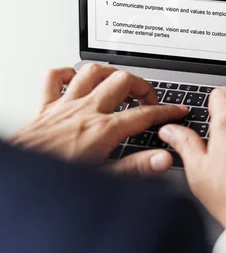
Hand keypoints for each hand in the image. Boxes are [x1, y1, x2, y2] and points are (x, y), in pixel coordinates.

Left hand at [10, 64, 188, 176]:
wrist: (21, 176)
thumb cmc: (56, 180)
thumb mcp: (104, 180)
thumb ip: (137, 168)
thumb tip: (163, 159)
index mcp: (103, 130)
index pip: (144, 115)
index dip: (167, 111)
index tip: (177, 110)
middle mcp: (86, 111)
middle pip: (122, 82)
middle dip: (142, 86)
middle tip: (149, 98)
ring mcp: (64, 105)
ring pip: (92, 72)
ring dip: (110, 74)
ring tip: (120, 82)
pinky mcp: (44, 107)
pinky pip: (54, 78)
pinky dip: (67, 74)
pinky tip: (77, 80)